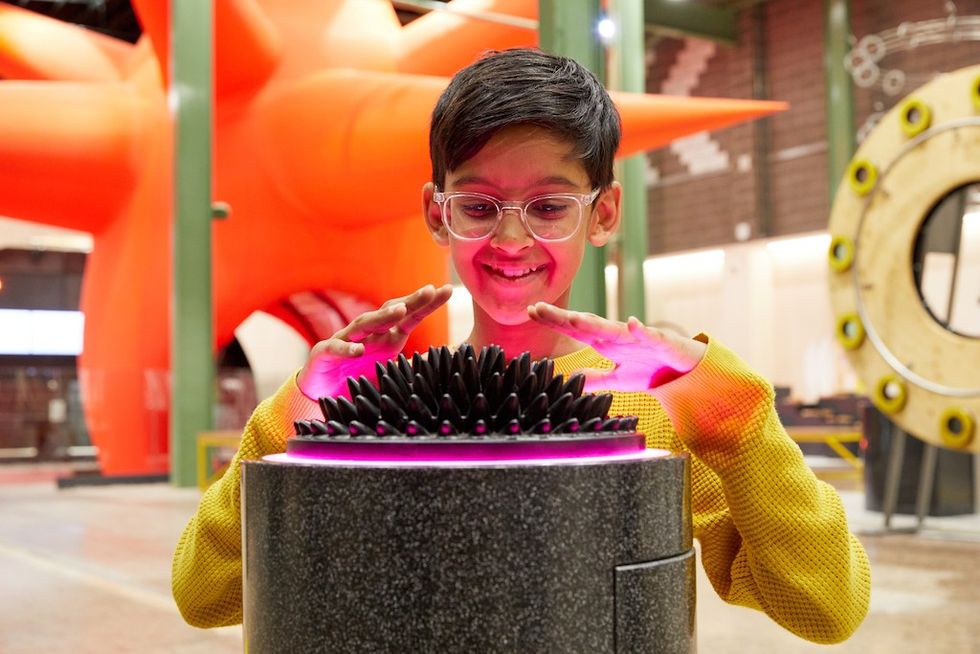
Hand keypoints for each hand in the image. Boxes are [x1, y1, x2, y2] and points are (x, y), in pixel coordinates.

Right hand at [297, 284, 452, 399]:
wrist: (321, 393)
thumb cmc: (357, 380)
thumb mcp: (390, 374)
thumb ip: (410, 369)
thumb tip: (438, 368)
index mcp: (386, 337)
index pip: (410, 317)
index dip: (427, 304)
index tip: (447, 290)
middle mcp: (368, 334)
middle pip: (390, 313)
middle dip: (410, 302)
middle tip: (429, 291)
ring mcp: (345, 340)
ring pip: (365, 324)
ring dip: (382, 317)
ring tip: (400, 311)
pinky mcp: (324, 354)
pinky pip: (336, 348)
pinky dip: (347, 349)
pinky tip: (359, 350)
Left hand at [527, 303, 706, 390]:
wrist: (686, 370)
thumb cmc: (651, 370)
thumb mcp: (618, 380)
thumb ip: (594, 378)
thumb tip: (570, 377)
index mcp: (607, 343)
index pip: (575, 330)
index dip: (554, 321)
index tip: (531, 311)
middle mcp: (619, 336)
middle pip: (587, 325)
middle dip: (563, 318)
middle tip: (539, 308)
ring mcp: (639, 337)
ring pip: (614, 329)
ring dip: (594, 323)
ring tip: (574, 318)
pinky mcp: (662, 342)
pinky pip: (651, 336)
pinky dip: (642, 330)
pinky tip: (633, 324)